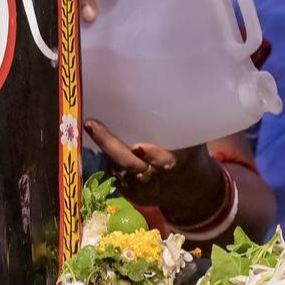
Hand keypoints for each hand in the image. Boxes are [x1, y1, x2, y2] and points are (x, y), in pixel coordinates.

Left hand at [85, 118, 224, 221]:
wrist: (189, 192)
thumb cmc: (190, 156)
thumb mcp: (192, 142)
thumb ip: (180, 126)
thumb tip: (169, 90)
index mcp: (176, 165)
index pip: (164, 163)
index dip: (152, 155)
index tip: (137, 147)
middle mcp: (155, 180)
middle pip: (129, 164)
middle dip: (109, 145)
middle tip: (92, 125)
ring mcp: (140, 189)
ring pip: (117, 167)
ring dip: (104, 148)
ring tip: (92, 126)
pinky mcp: (129, 193)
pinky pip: (115, 171)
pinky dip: (108, 155)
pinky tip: (101, 137)